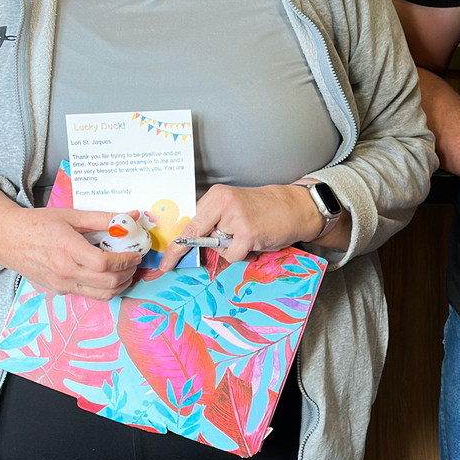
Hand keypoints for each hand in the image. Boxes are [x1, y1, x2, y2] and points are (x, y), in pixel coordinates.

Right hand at [17, 207, 147, 300]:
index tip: (135, 252)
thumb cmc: (37, 223)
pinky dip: (105, 288)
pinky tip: (108, 275)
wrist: (8, 239)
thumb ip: (103, 218)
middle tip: (134, 261)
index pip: (105, 263)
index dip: (125, 260)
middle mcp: (65, 272)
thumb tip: (132, 216)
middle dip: (128, 273)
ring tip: (126, 271)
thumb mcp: (71, 215)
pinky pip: (89, 294)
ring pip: (102, 294)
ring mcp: (62, 284)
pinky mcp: (59, 290)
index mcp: (67, 250)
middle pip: (108, 282)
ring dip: (120, 285)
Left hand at [163, 182, 324, 267]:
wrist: (294, 207)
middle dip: (185, 251)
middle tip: (173, 263)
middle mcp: (223, 203)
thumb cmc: (265, 209)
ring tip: (246, 238)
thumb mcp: (234, 208)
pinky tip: (254, 243)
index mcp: (217, 195)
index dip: (176, 244)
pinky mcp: (247, 233)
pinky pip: (232, 255)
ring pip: (216, 247)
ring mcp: (235, 218)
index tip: (165, 261)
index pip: (189, 221)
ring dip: (229, 249)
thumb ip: (214, 221)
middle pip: (195, 234)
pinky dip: (242, 255)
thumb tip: (194, 243)